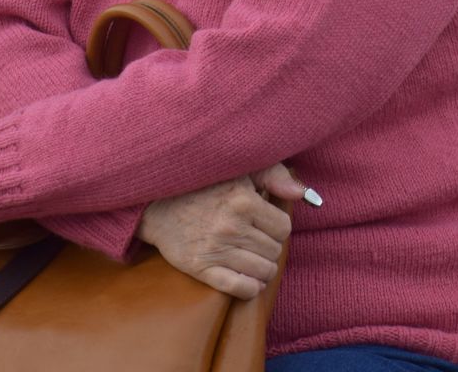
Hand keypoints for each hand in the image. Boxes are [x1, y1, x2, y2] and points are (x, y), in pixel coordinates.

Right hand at [136, 163, 301, 299]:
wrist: (157, 204)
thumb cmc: (202, 184)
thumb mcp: (238, 169)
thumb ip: (273, 175)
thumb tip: (301, 194)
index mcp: (243, 200)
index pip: (283, 228)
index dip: (278, 229)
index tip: (267, 226)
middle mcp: (232, 226)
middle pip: (274, 251)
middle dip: (270, 248)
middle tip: (258, 241)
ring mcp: (216, 249)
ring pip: (262, 271)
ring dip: (263, 269)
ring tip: (255, 260)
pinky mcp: (201, 267)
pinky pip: (239, 287)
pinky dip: (250, 288)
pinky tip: (249, 280)